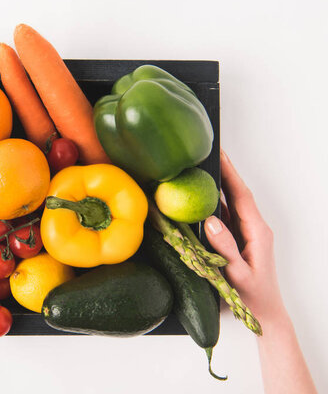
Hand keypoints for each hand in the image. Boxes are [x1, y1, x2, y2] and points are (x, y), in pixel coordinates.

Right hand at [204, 150, 285, 325]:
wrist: (265, 312)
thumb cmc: (252, 297)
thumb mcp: (237, 274)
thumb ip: (225, 248)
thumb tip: (211, 221)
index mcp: (257, 232)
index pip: (242, 196)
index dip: (230, 174)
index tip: (220, 155)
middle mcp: (254, 228)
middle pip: (237, 193)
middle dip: (224, 172)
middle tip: (208, 153)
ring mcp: (246, 233)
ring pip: (231, 203)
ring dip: (218, 185)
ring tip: (202, 169)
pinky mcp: (238, 239)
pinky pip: (225, 216)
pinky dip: (214, 203)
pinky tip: (202, 197)